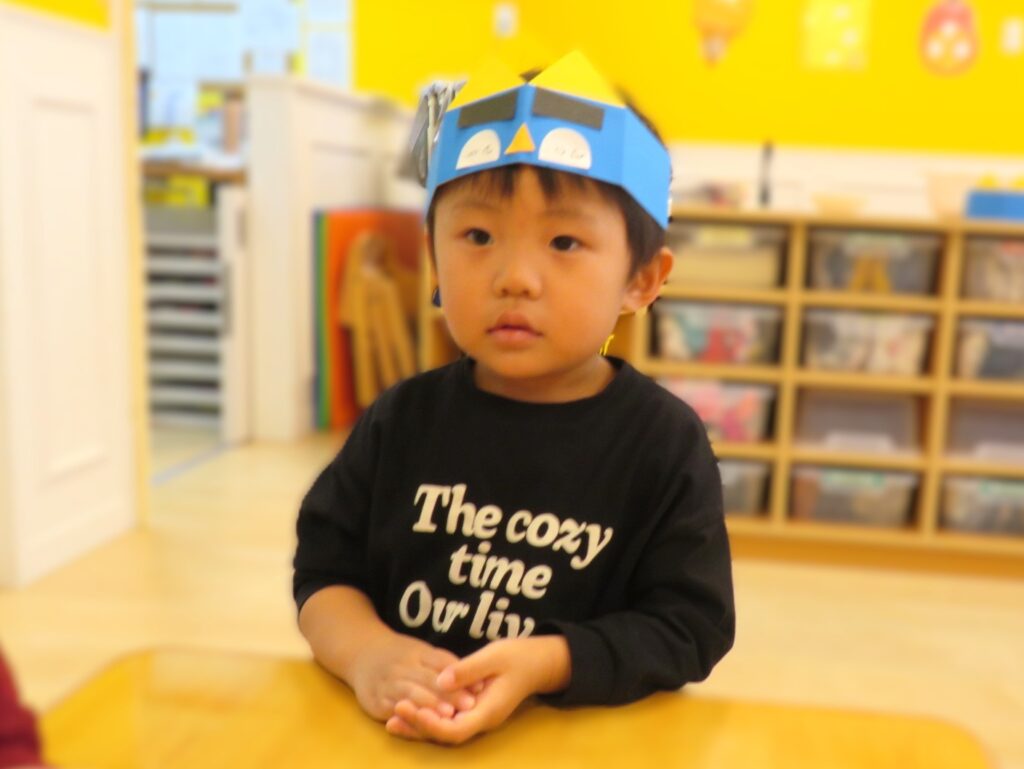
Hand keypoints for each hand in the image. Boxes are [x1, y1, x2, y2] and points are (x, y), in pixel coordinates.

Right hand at [347, 632, 477, 721]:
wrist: (362, 653)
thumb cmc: (402, 656)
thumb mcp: (423, 652)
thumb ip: (446, 665)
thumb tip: (478, 681)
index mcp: (418, 652)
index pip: (441, 663)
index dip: (460, 676)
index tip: (478, 688)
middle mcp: (403, 666)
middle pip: (427, 680)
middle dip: (448, 694)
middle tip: (468, 705)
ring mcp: (388, 682)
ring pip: (410, 695)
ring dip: (428, 705)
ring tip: (446, 715)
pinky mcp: (375, 700)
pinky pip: (391, 708)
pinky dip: (405, 715)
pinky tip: (417, 722)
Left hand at [385, 635, 570, 744]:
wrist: (539, 662)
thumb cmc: (519, 657)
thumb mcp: (495, 656)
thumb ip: (468, 669)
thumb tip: (441, 680)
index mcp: (489, 711)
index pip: (456, 729)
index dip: (431, 724)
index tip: (410, 708)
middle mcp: (481, 720)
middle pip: (445, 735)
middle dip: (418, 727)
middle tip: (393, 714)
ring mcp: (477, 717)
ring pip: (444, 730)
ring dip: (420, 725)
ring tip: (392, 717)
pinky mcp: (472, 709)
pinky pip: (447, 719)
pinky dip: (428, 716)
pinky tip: (410, 708)